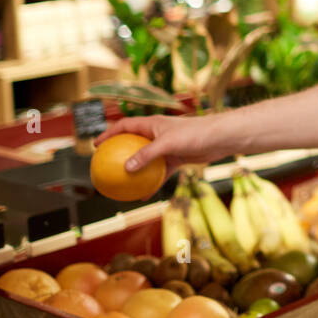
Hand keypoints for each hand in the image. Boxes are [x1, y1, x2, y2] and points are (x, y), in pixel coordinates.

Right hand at [94, 114, 229, 177]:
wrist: (220, 138)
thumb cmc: (194, 134)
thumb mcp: (167, 143)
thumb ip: (147, 154)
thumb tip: (126, 168)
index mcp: (152, 124)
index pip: (125, 126)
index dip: (109, 133)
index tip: (96, 146)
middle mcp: (157, 134)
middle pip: (133, 143)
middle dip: (119, 153)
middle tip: (105, 166)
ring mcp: (167, 147)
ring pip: (146, 160)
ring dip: (135, 171)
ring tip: (121, 184)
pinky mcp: (177, 158)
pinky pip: (160, 172)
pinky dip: (152, 182)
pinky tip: (143, 194)